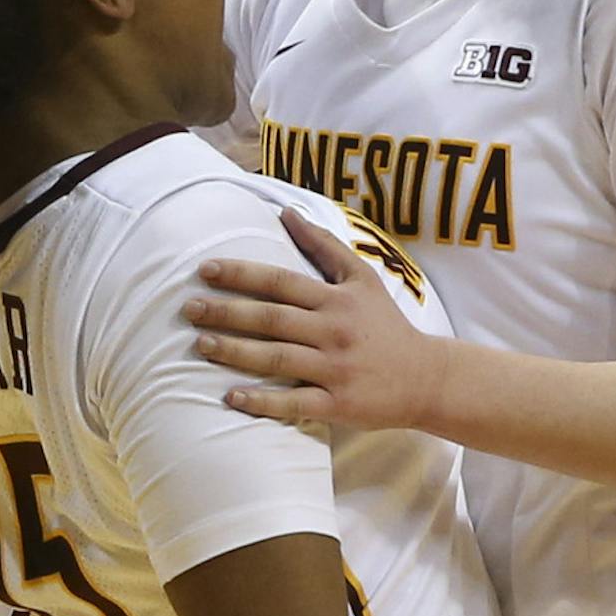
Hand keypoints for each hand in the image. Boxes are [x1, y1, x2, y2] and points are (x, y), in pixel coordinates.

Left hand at [184, 209, 442, 429]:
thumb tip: (285, 211)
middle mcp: (334, 332)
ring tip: (201, 345)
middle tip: (188, 309)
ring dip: (235, 352)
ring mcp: (335, 369)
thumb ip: (324, 246)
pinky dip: (262, 401)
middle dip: (226, 312)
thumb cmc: (386, 326)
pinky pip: (294, 403)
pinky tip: (231, 398)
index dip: (241, 275)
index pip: (281, 282)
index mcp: (336, 301)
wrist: (427, 378)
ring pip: (277, 359)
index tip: (205, 271)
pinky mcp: (338, 404)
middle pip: (271, 319)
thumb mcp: (362, 279)